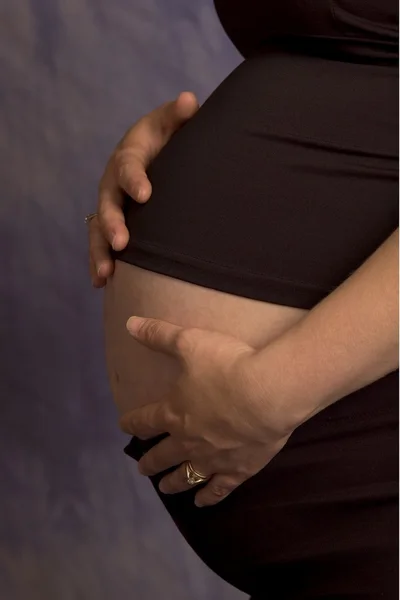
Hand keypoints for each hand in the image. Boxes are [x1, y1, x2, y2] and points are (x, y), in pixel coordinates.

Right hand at [89, 91, 198, 286]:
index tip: (145, 194)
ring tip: (105, 274)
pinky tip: (101, 283)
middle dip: (112, 223)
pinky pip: (102, 244)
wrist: (153, 153)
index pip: (129, 166)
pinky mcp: (112, 224)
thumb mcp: (170, 124)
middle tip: (122, 242)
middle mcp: (113, 182)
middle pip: (107, 204)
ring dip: (101, 251)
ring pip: (98, 229)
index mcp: (129, 156)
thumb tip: (191, 101)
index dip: (135, 179)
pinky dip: (100, 262)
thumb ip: (178, 116)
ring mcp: (111, 205)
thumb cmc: (165, 138)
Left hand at [120, 316, 296, 507]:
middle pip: (163, 454)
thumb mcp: (189, 342)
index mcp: (174, 411)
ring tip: (164, 488)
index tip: (124, 427)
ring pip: (186, 475)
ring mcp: (213, 458)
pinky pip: (219, 488)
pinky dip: (209, 497)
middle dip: (150, 461)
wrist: (266, 393)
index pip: (146, 420)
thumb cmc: (227, 366)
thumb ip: (159, 334)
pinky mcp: (238, 470)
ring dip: (172, 482)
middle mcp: (188, 440)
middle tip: (142, 468)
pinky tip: (201, 503)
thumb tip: (129, 323)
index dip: (133, 423)